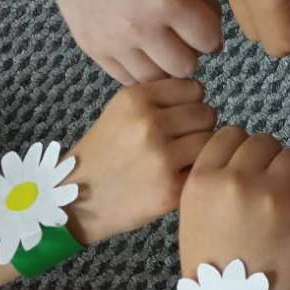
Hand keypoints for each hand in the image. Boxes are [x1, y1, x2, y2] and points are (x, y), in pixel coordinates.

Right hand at [51, 0, 221, 83]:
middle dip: (190, 53)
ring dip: (163, 64)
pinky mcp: (92, 47)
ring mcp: (113, 40)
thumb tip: (213, 30)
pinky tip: (138, 49)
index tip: (203, 27)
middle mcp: (140, 25)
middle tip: (181, 37)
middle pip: (185, 67)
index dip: (211, 34)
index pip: (209, 40)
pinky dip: (138, 68)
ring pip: (155, 79)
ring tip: (159, 44)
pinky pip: (125, 78)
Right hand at [66, 78, 215, 244]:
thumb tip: (200, 94)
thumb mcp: (120, 110)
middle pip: (206, 113)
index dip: (191, 103)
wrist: (79, 200)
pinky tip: (176, 177)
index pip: (194, 89)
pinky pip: (203, 170)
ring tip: (179, 159)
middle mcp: (149, 124)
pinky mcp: (171, 188)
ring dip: (200, 150)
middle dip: (198, 126)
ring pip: (210, 141)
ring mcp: (161, 157)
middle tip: (179, 141)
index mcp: (136, 99)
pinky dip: (195, 173)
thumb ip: (158, 98)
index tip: (179, 116)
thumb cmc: (105, 153)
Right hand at [179, 127, 289, 289]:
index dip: (241, 150)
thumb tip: (243, 156)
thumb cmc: (216, 271)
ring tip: (285, 204)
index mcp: (203, 181)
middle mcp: (237, 181)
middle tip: (269, 190)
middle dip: (268, 161)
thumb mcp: (194, 218)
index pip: (230, 134)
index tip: (247, 169)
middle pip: (263, 141)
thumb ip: (215, 181)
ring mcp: (275, 195)